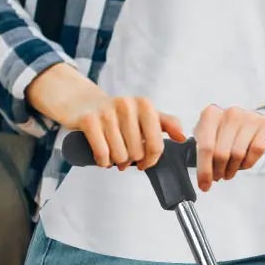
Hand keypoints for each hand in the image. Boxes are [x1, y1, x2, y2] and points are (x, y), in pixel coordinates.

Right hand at [25, 64, 185, 168]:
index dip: (151, 160)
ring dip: (115, 161)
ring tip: (112, 153)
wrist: (82, 103)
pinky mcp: (89, 121)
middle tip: (124, 154)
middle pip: (137, 153)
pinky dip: (102, 161)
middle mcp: (127, 105)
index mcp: (144, 105)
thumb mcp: (144, 115)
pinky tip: (102, 156)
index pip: (156, 145)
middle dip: (130, 160)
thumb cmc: (116, 114)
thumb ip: (166, 123)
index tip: (145, 162)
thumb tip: (182, 137)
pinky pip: (102, 154)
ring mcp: (107, 112)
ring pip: (120, 156)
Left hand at [194, 104, 264, 189]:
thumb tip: (202, 180)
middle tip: (219, 176)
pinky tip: (242, 162)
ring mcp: (248, 117)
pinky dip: (248, 162)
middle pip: (222, 154)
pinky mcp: (264, 124)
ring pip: (238, 154)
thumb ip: (200, 152)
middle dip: (219, 171)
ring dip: (233, 169)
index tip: (204, 186)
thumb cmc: (222, 132)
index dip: (205, 171)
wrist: (246, 120)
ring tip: (229, 169)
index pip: (206, 148)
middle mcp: (230, 113)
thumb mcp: (206, 136)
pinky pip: (256, 151)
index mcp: (210, 114)